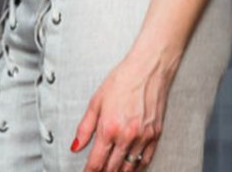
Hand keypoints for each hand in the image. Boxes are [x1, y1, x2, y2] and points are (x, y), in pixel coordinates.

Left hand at [71, 49, 176, 170]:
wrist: (148, 69)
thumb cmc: (122, 80)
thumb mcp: (96, 101)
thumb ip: (84, 127)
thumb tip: (75, 146)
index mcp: (109, 127)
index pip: (97, 161)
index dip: (89, 171)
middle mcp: (127, 136)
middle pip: (112, 168)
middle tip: (96, 171)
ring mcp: (143, 138)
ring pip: (129, 167)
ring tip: (111, 170)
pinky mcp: (155, 135)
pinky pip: (145, 160)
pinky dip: (136, 167)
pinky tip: (130, 167)